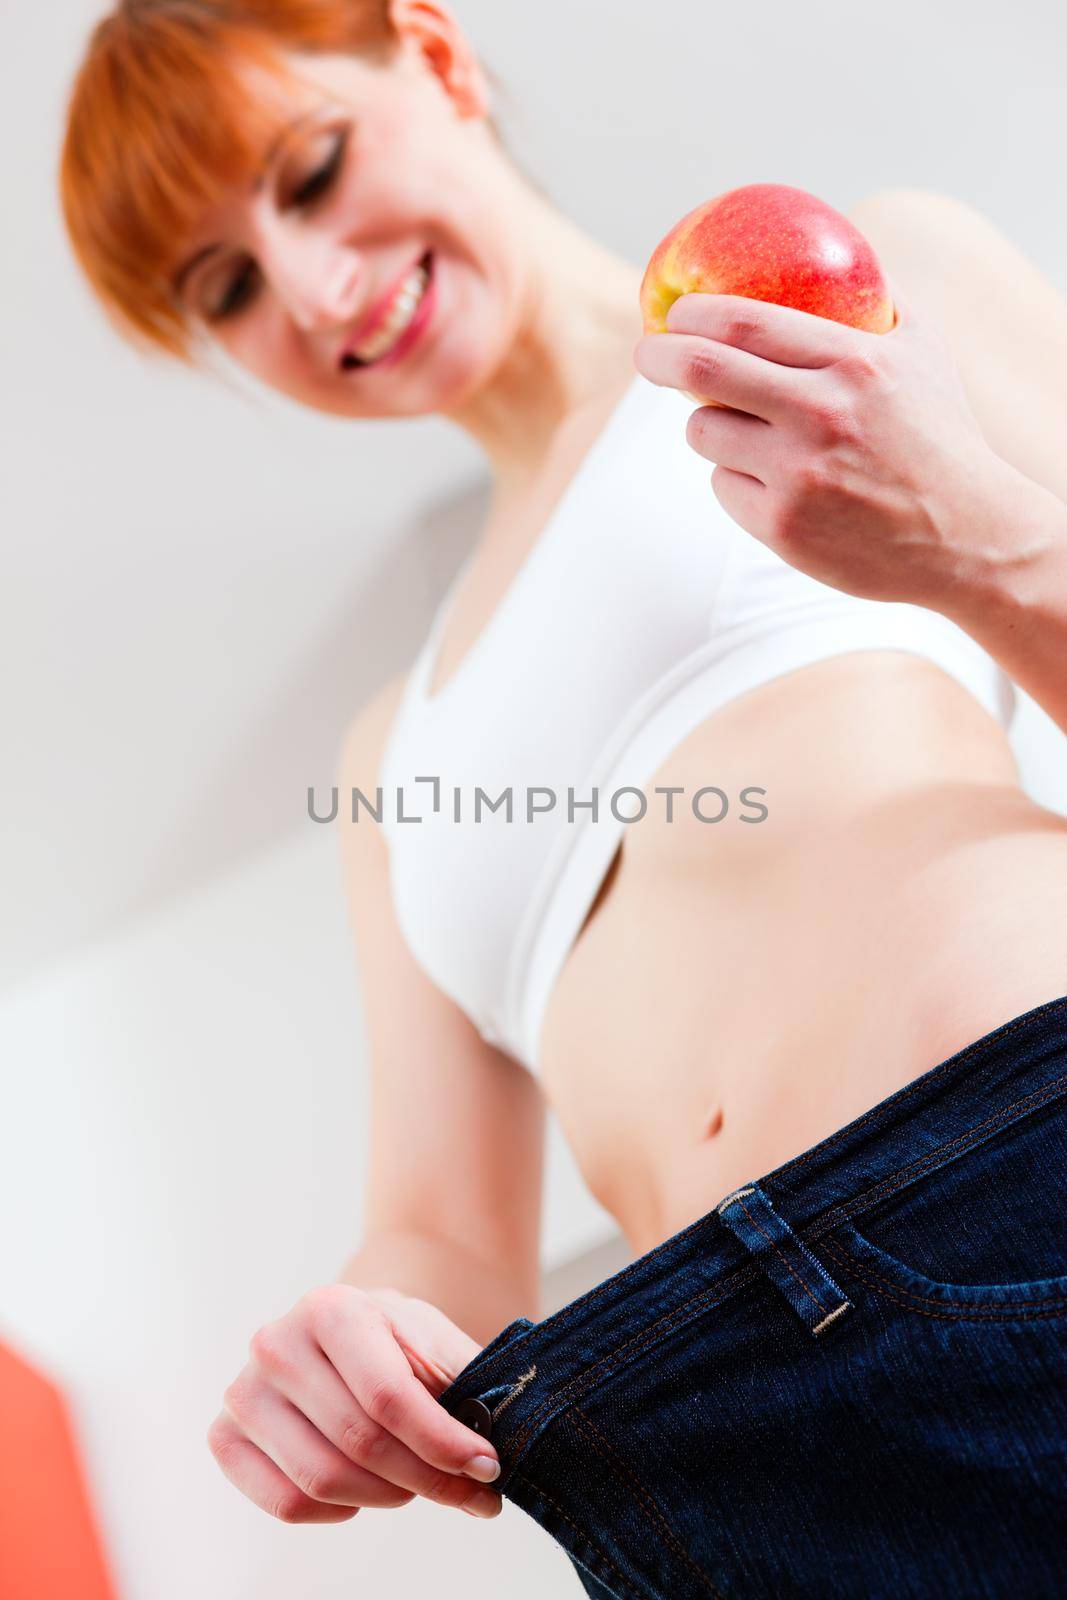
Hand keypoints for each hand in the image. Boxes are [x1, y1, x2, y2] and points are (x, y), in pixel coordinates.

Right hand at [207, 1284, 503, 1523]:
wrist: (348, 1331)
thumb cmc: (397, 1342)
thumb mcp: (437, 1345)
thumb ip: (466, 1391)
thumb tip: (491, 1458)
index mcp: (330, 1307)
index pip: (388, 1396)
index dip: (443, 1443)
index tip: (488, 1469)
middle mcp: (275, 1342)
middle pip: (359, 1444)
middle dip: (426, 1478)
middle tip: (468, 1491)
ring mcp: (242, 1390)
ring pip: (323, 1481)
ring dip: (387, 1495)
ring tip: (416, 1481)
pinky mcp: (225, 1436)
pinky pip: (287, 1504)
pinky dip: (339, 1510)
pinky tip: (365, 1487)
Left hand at [632, 280, 1020, 614]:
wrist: (967, 536)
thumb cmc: (939, 435)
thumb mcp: (922, 352)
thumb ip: (876, 298)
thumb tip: (833, 245)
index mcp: (854, 363)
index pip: (744, 320)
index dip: (691, 313)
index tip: (674, 312)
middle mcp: (821, 415)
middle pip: (702, 370)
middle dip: (659, 357)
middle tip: (649, 355)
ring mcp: (797, 476)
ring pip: (704, 434)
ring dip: (708, 427)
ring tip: (742, 432)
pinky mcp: (781, 528)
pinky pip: (723, 487)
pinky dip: (735, 480)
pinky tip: (775, 485)